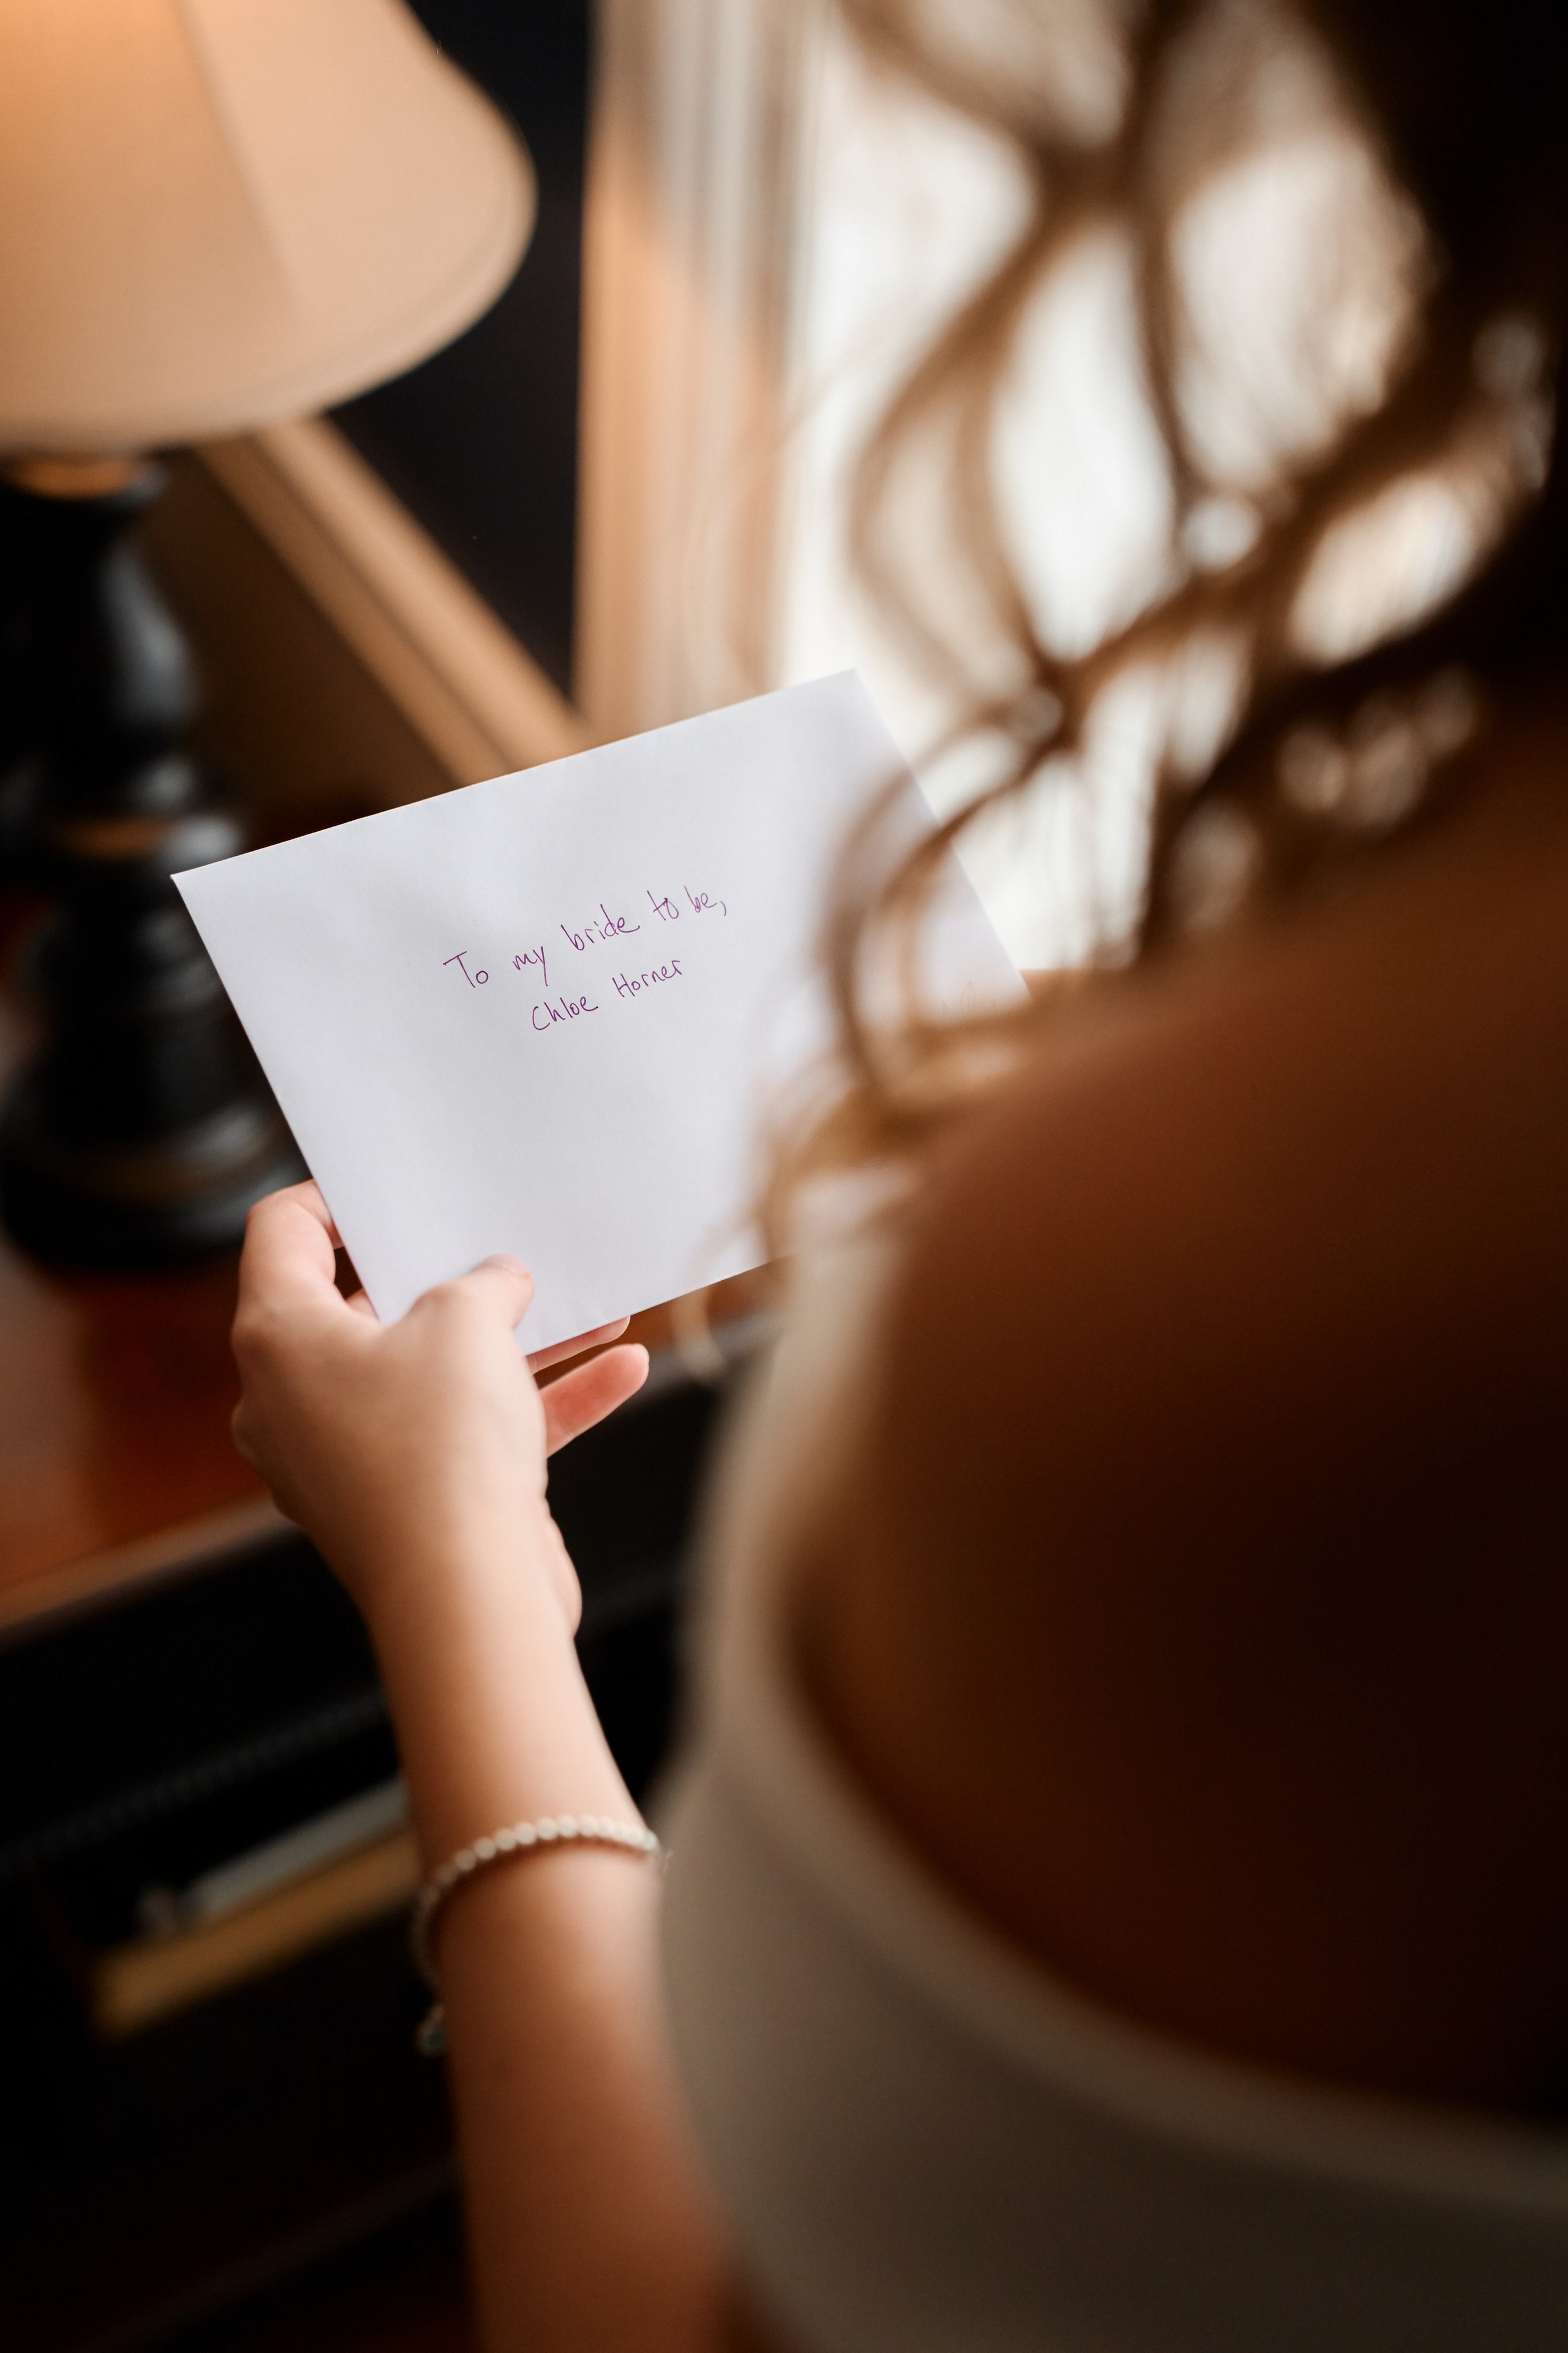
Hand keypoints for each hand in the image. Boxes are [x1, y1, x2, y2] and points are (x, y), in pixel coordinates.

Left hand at [230, 1182, 648, 1633]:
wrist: (465, 1596)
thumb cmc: (438, 1448)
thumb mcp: (465, 1321)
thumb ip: (481, 1283)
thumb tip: (497, 1284)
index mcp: (278, 1339)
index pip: (282, 1235)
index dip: (332, 1196)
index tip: (391, 1185)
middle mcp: (297, 1401)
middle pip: (369, 1310)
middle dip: (451, 1278)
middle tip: (500, 1245)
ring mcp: (353, 1459)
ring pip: (438, 1376)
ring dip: (519, 1342)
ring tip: (593, 1307)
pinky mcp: (412, 1504)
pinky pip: (475, 1435)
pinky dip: (540, 1403)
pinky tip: (624, 1369)